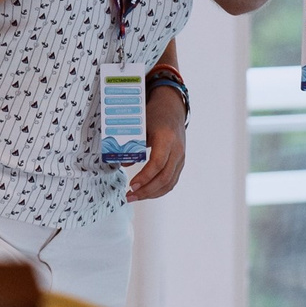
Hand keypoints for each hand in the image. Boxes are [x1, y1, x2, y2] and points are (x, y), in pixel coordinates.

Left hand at [127, 85, 187, 200]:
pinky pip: (172, 181)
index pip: (157, 164)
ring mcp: (181, 157)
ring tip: (135, 197)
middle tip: (129, 196)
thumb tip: (124, 165)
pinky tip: (147, 193)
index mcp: (167, 138)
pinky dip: (159, 190)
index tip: (131, 185)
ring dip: (152, 193)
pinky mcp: (180, 163)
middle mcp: (177, 150)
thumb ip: (133, 145)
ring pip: (169, 182)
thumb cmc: (154, 115)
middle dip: (146, 191)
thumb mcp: (140, 125)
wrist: (172, 109)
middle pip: (164, 177)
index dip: (145, 177)